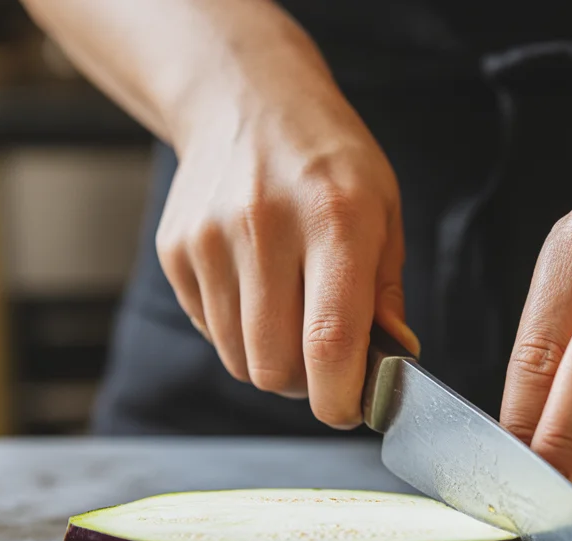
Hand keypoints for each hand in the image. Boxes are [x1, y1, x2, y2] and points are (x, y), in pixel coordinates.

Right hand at [155, 38, 416, 427]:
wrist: (246, 99)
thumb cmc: (329, 161)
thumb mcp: (382, 210)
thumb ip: (384, 291)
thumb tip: (395, 361)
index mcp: (334, 220)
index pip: (329, 341)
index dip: (340, 397)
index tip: (351, 410)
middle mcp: (266, 228)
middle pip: (275, 365)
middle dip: (306, 384)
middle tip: (326, 362)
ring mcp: (211, 239)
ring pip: (239, 359)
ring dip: (271, 360)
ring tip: (292, 317)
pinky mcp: (176, 250)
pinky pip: (210, 331)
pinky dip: (237, 332)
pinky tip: (257, 289)